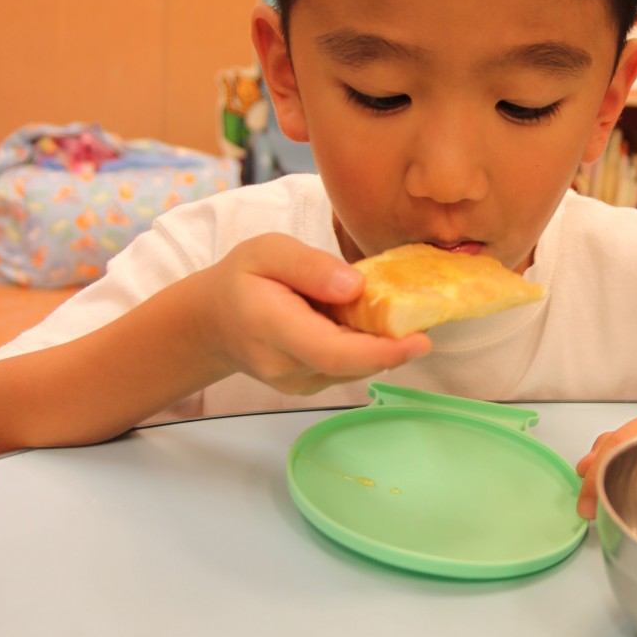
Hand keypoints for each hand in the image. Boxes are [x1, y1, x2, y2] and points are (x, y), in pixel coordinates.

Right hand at [196, 233, 430, 394]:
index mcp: (273, 328)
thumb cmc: (242, 280)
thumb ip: (309, 266)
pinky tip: (363, 324)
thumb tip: (355, 286)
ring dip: (379, 344)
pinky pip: (347, 369)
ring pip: (354, 368)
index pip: (333, 352)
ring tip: (389, 313)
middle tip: (423, 318)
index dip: (380, 351)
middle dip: (393, 345)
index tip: (419, 340)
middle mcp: (286, 366)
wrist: (213, 322)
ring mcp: (298, 383)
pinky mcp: (309, 385)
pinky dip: (365, 348)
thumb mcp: (267, 251)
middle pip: (352, 364)